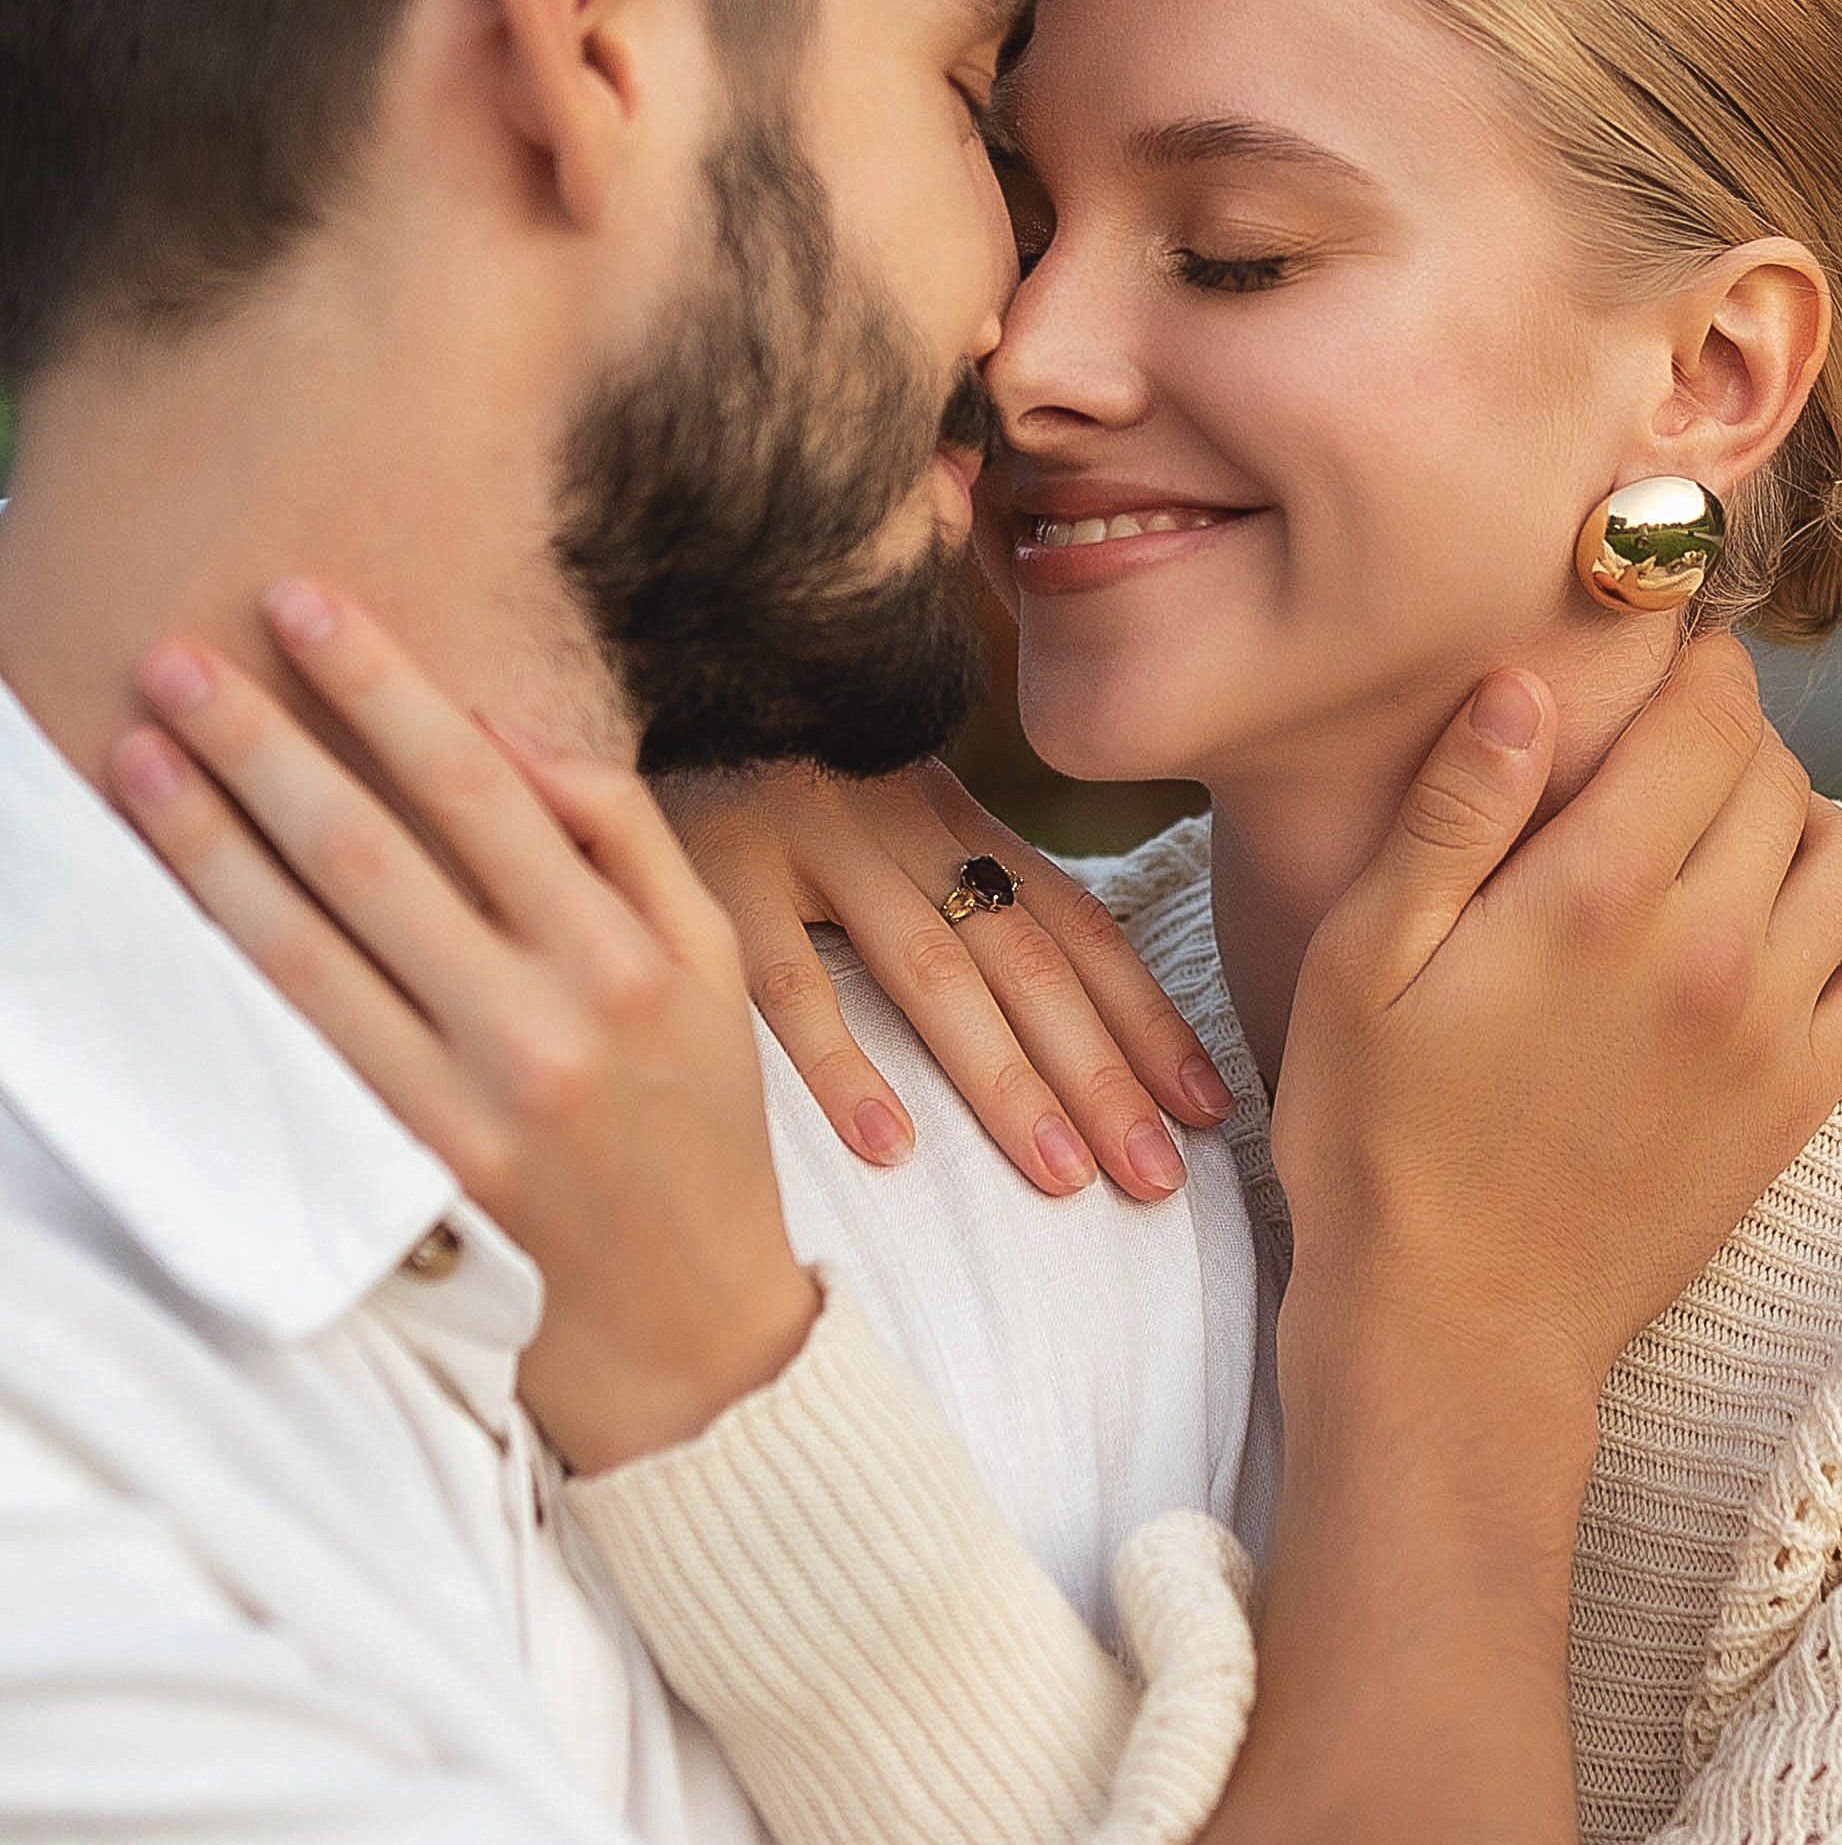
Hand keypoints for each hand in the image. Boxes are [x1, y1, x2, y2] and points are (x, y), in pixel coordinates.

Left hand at [109, 584, 818, 1474]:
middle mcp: (548, 1020)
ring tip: (141, 753)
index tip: (304, 603)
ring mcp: (474, 1101)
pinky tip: (174, 894)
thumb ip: (623, 836)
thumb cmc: (696, 1115)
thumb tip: (506, 729)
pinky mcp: (415, 1169)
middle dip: (269, 741)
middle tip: (177, 655)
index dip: (385, 689)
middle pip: (378, 851)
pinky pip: (309, 1042)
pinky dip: (237, 956)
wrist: (690, 1318)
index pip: (482, 787)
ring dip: (216, 841)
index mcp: (625, 950)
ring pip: (317, 946)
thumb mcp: (705, 960)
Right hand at [658, 757, 1232, 1202]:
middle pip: (1025, 959)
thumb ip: (942, 874)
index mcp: (945, 813)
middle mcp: (897, 819)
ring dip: (1006, 1081)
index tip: (1211, 1108)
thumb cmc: (745, 769)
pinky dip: (841, 1065)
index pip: (1073, 923)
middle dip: (1105, 1073)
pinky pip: (782, 979)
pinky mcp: (712, 864)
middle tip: (1162, 1178)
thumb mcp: (864, 804)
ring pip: (930, 969)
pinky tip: (890, 1151)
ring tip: (1065, 1178)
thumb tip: (1038, 990)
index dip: (1146, 1017)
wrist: (626, 666)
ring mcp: (807, 836)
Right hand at [1274, 637, 1841, 1419]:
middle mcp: (1708, 948)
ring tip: (1723, 831)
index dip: (1690, 668)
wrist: (1457, 1326)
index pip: (1706, 719)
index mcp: (1595, 895)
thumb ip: (1451, 816)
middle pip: (1775, 775)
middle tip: (1660, 757)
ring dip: (1799, 816)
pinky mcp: (1801, 1097)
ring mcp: (1770, 1027)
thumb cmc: (1378, 1142)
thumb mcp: (1361, 964)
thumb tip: (1523, 686)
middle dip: (1727, 740)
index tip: (1657, 662)